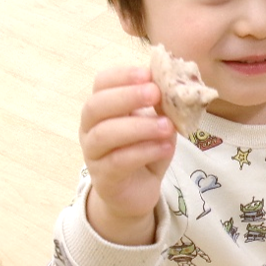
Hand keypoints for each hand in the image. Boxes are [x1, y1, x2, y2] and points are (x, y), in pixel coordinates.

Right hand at [79, 65, 176, 243]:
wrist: (137, 192)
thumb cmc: (145, 150)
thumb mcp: (157, 124)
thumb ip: (162, 107)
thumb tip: (176, 86)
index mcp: (102, 108)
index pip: (102, 83)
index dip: (122, 76)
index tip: (148, 74)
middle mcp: (90, 128)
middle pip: (96, 106)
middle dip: (127, 96)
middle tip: (155, 93)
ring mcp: (93, 154)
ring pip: (105, 134)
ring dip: (138, 126)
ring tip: (166, 126)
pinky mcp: (104, 178)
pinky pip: (118, 161)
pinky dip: (144, 151)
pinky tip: (165, 148)